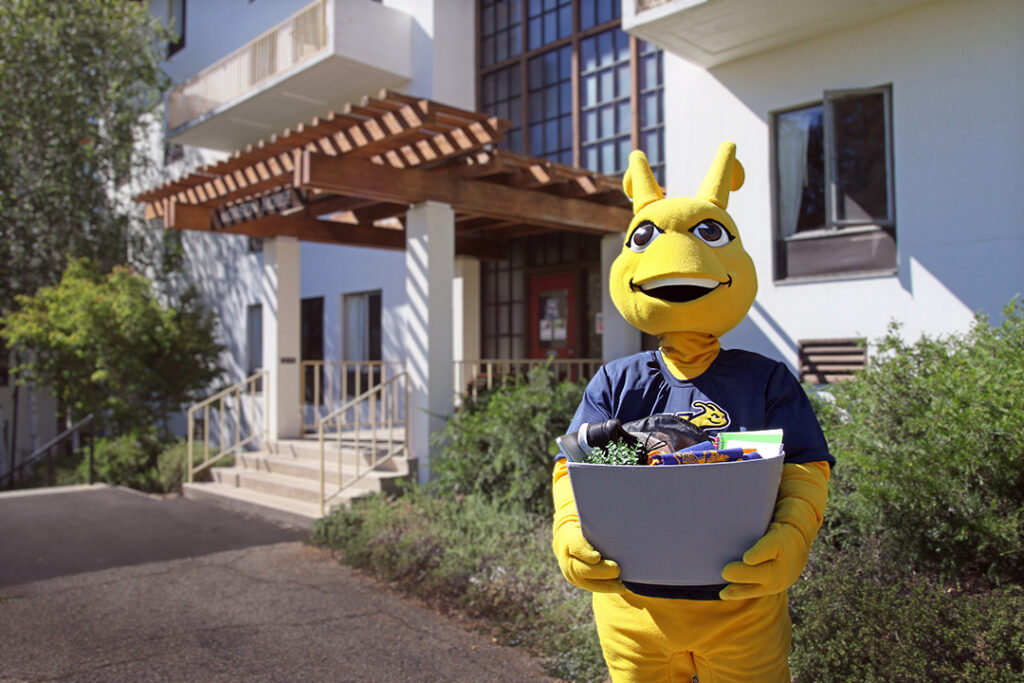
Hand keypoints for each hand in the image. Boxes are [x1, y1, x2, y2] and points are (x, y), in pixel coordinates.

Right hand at [553, 522, 625, 593]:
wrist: (567, 541)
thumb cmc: (584, 529)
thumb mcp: (587, 525)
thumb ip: (596, 528)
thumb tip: (614, 521)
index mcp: (569, 540)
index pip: (576, 547)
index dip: (586, 554)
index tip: (597, 557)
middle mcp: (567, 559)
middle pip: (582, 569)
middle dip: (601, 571)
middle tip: (617, 569)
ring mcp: (571, 573)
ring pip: (587, 583)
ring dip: (606, 585)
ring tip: (621, 586)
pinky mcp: (578, 582)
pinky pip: (592, 587)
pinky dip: (606, 588)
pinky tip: (619, 587)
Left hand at [720, 461, 830, 600]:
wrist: (800, 515)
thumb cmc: (780, 495)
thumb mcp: (774, 484)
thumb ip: (757, 474)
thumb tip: (724, 454)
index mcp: (790, 528)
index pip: (778, 543)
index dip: (764, 551)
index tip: (749, 555)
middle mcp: (791, 551)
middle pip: (771, 568)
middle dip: (748, 572)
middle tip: (727, 569)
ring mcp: (786, 567)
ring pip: (766, 582)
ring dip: (744, 585)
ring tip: (723, 584)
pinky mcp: (778, 577)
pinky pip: (761, 588)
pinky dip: (743, 591)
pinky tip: (724, 592)